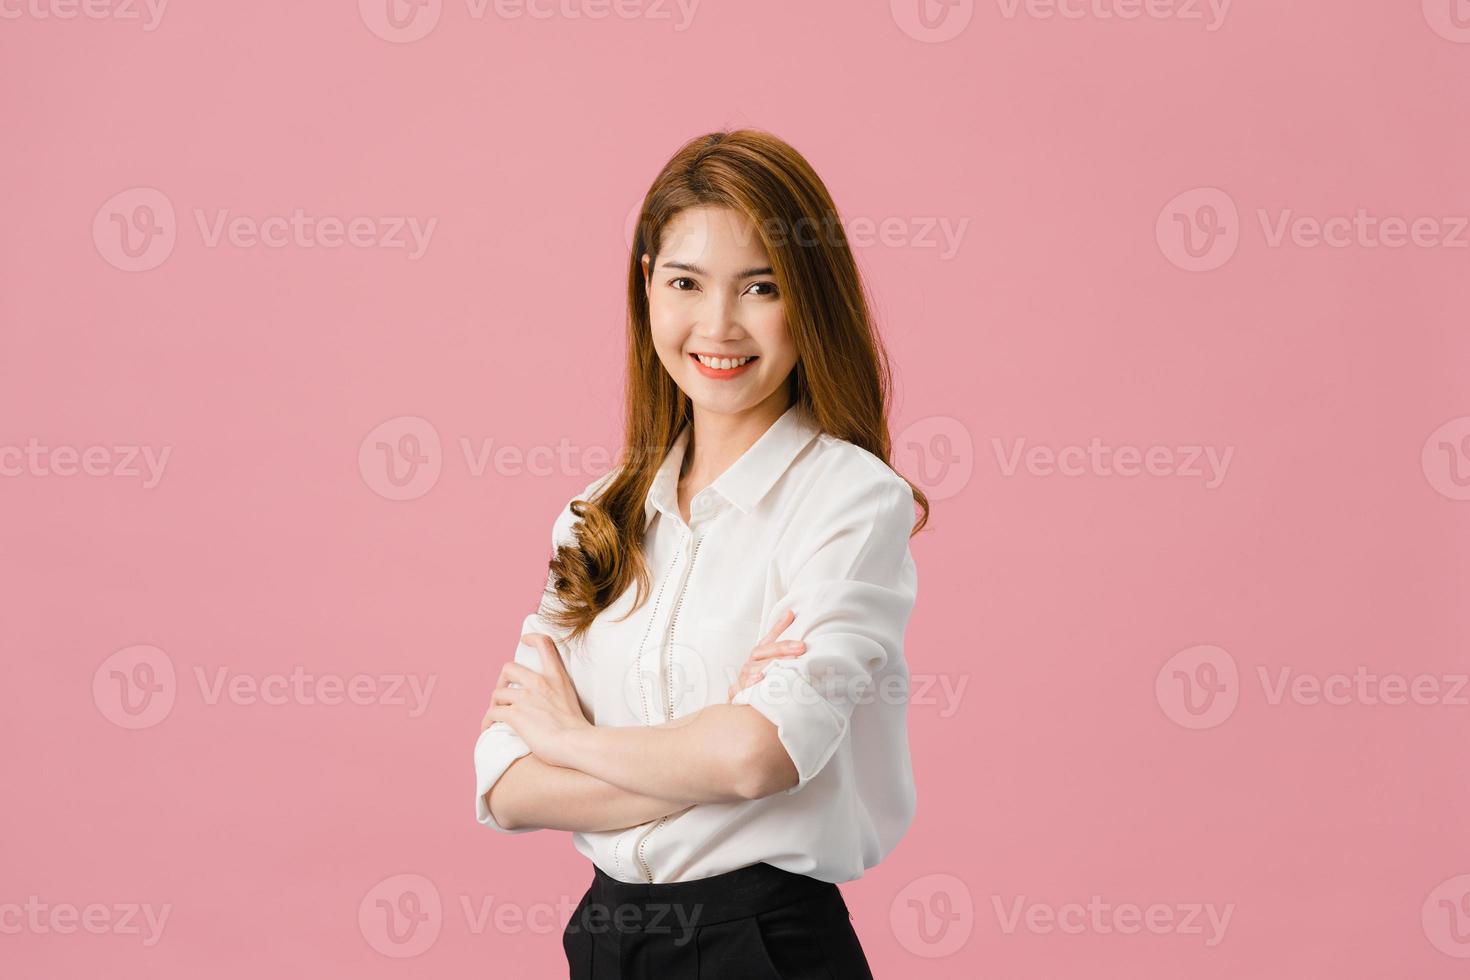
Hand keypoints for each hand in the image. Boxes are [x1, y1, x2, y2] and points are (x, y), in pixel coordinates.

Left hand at [482, 633, 591, 767]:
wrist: (577, 743)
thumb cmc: (578, 730)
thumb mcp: (572, 701)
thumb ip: (558, 694)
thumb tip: (548, 705)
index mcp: (557, 677)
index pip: (545, 644)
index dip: (532, 638)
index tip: (524, 640)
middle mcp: (540, 682)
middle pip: (508, 668)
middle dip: (501, 681)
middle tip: (503, 694)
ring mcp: (526, 697)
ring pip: (497, 693)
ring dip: (494, 704)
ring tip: (496, 715)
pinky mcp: (515, 714)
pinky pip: (492, 712)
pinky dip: (487, 720)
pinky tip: (489, 728)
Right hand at [726, 609, 805, 702]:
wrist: (744, 704)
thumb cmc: (761, 681)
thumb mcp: (773, 663)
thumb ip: (784, 646)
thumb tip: (794, 620)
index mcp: (758, 655)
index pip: (769, 639)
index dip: (779, 627)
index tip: (791, 616)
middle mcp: (750, 665)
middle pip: (762, 652)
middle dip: (782, 648)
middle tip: (801, 647)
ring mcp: (743, 678)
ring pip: (753, 669)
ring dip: (769, 666)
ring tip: (786, 663)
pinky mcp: (737, 693)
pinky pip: (741, 688)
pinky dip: (751, 684)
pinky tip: (760, 680)